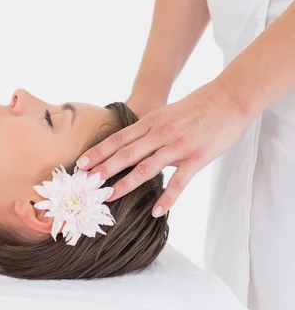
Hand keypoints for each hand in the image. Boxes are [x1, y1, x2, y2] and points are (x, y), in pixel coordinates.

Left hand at [78, 79, 253, 216]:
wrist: (230, 98)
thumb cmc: (197, 106)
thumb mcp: (166, 113)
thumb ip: (150, 129)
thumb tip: (132, 145)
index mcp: (151, 122)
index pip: (118, 139)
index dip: (98, 152)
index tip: (80, 164)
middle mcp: (160, 134)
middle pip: (125, 153)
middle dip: (103, 169)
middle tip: (85, 183)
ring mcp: (177, 146)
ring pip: (146, 167)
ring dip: (125, 184)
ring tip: (109, 197)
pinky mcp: (197, 158)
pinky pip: (179, 182)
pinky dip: (167, 198)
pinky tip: (156, 211)